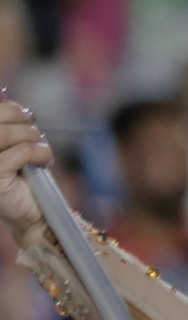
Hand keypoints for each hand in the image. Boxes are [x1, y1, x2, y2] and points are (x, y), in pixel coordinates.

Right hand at [0, 98, 51, 238]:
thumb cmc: (24, 179)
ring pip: (10, 133)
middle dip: (24, 123)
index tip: (27, 117)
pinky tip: (45, 163)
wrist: (32, 215)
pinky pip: (22, 151)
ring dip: (35, 139)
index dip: (10, 109)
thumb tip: (16, 104)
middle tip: (37, 136)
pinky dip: (41, 153)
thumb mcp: (15, 148)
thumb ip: (10, 127)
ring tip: (43, 152)